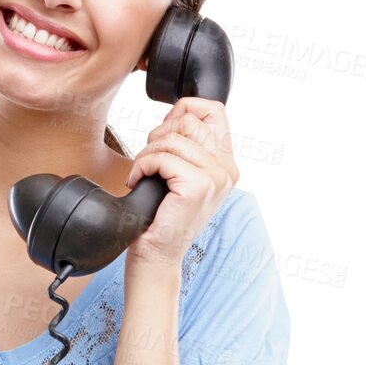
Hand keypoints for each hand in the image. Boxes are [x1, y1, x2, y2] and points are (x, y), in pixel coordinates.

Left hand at [122, 96, 237, 266]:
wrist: (157, 254)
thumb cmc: (162, 216)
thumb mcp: (180, 175)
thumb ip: (186, 145)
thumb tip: (176, 112)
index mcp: (226, 163)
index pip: (214, 111)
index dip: (184, 111)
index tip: (165, 130)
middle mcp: (227, 169)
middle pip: (187, 121)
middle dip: (158, 136)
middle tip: (149, 160)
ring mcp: (216, 178)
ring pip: (171, 139)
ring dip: (146, 154)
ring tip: (143, 173)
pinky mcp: (198, 186)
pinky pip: (162, 157)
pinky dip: (142, 166)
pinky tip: (138, 181)